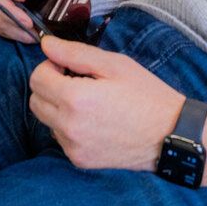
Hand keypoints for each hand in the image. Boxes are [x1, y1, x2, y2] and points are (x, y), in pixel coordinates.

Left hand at [28, 36, 183, 171]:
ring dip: (57, 106)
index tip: (69, 65)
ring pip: (45, 120)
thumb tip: (46, 44)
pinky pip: (60, 137)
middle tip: (77, 81)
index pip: (37, 78)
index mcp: (76, 99)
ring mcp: (73, 147)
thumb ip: (74, 53)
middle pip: (35, 100)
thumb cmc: (146, 95)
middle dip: (50, 86)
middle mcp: (69, 127)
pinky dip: (68, 126)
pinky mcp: (80, 160)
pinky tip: (93, 119)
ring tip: (88, 101)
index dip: (50, 66)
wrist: (170, 134)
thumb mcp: (113, 64)